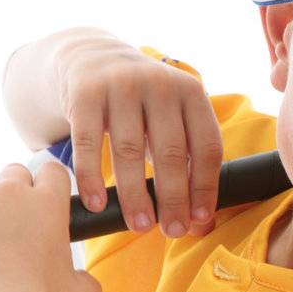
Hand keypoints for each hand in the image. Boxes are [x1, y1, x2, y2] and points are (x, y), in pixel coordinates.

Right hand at [55, 39, 224, 238]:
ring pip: (129, 150)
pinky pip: (88, 143)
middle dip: (172, 198)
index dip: (205, 186)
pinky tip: (97, 204)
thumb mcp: (171, 125)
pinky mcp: (85, 93)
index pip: (206, 146)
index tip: (200, 220)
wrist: (93, 60)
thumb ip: (188, 168)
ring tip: (139, 226)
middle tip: (172, 231)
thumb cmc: (142, 107)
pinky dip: (92, 177)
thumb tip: (203, 225)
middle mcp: (160, 84)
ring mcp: (122, 85)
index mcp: (191, 93)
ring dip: (134, 195)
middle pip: (170, 151)